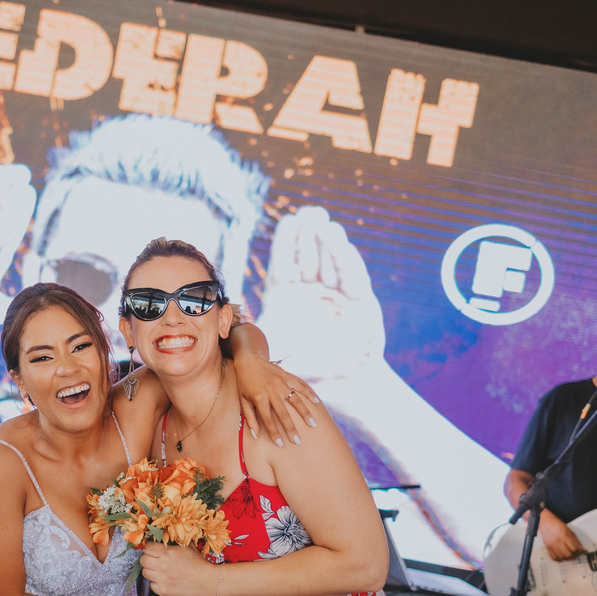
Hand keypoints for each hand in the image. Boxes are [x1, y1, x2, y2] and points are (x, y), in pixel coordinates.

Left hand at [141, 542, 216, 595]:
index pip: (147, 547)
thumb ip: (173, 541)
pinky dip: (157, 583)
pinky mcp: (164, 590)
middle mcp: (162, 565)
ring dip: (151, 571)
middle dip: (148, 559)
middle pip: (143, 560)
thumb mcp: (187, 546)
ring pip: (145, 573)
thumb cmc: (198, 562)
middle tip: (155, 560)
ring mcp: (162, 579)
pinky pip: (152, 586)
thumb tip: (163, 535)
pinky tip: (165, 580)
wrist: (207, 580)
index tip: (153, 549)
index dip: (150, 547)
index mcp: (167, 552)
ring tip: (160, 571)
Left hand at [233, 351, 324, 445]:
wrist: (249, 360)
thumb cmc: (244, 383)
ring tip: (313, 424)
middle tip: (298, 441)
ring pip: (296, 401)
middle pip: (283, 414)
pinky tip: (317, 402)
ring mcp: (281, 383)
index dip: (274, 433)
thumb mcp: (243, 400)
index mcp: (259, 398)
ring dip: (305, 413)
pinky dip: (309, 393)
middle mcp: (272, 391)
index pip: (268, 420)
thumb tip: (255, 435)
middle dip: (291, 429)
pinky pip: (300, 385)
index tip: (280, 444)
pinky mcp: (287, 376)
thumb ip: (249, 418)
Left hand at [257, 206, 385, 383]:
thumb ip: (262, 338)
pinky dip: (346, 260)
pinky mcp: (359, 301)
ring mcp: (335, 293)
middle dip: (308, 234)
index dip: (286, 244)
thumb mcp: (278, 351)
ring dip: (327, 241)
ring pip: (330, 261)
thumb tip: (236, 328)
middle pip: (308, 256)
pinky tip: (342, 243)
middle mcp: (310, 290)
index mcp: (286, 297)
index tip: (288, 221)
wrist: (344, 383)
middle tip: (309, 212)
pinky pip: (352, 277)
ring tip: (325, 222)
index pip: (284, 265)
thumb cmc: (307, 367)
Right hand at [538, 512, 584, 560]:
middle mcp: (557, 541)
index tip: (581, 551)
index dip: (579, 552)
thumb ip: (576, 541)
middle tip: (575, 554)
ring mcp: (551, 545)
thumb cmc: (558, 525)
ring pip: (561, 558)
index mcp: (564, 536)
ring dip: (566, 558)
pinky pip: (554, 557)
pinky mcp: (547, 547)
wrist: (546, 522)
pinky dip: (559, 559)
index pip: (574, 549)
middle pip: (568, 555)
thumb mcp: (569, 531)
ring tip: (569, 555)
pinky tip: (561, 556)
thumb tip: (582, 549)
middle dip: (573, 556)